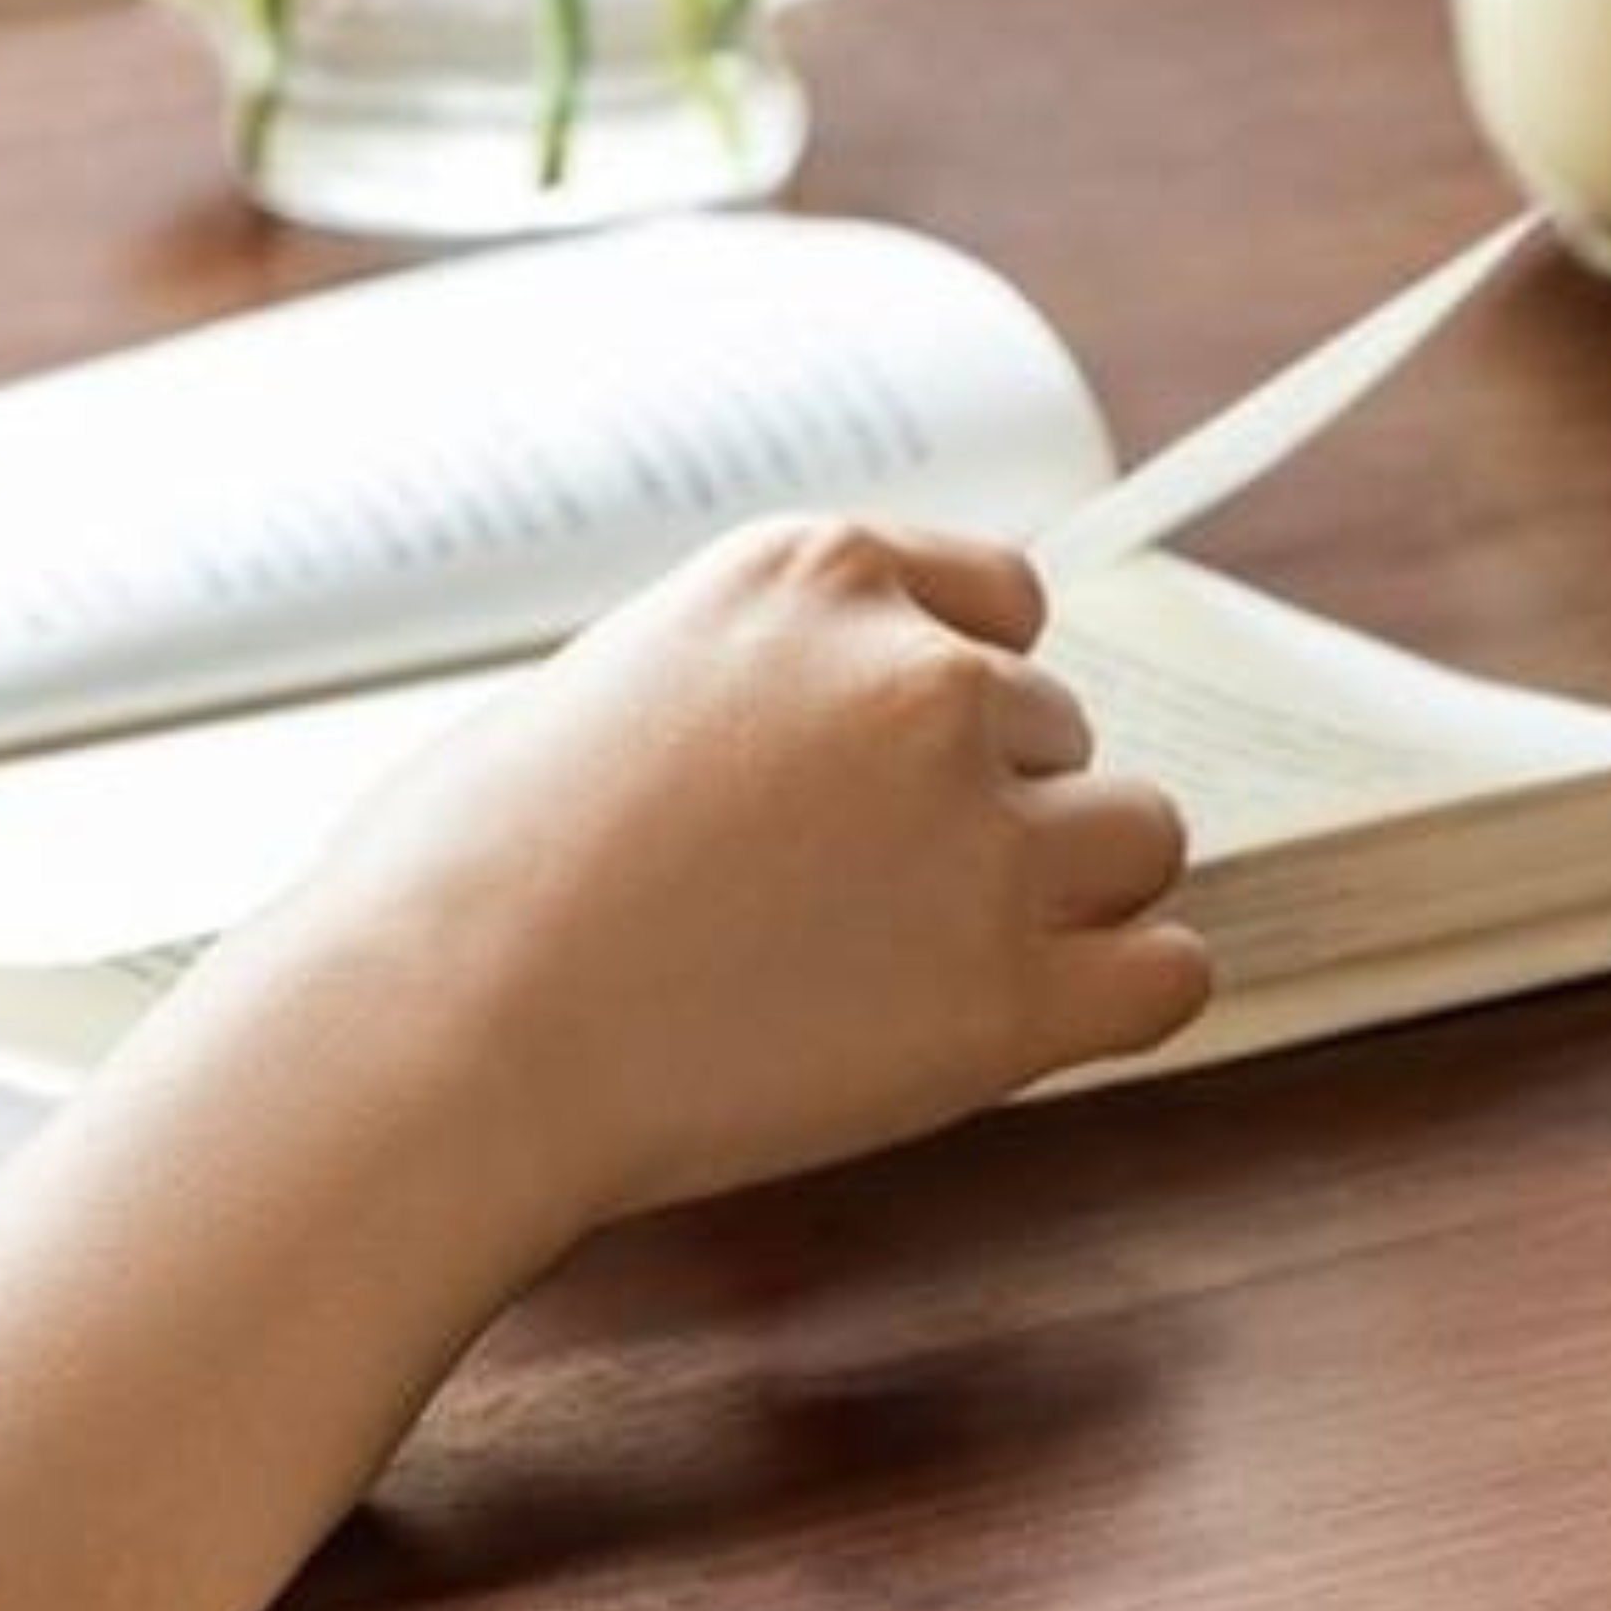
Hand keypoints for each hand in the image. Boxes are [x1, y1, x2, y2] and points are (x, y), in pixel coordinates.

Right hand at [0, 508, 1201, 1610]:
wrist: (439, 1035)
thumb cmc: (456, 885)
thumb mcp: (603, 688)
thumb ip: (749, 690)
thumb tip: (801, 752)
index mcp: (816, 576)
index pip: (999, 602)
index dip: (955, 702)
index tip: (895, 778)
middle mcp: (923, 679)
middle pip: (1055, 735)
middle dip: (983, 814)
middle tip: (852, 912)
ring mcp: (980, 834)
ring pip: (1135, 842)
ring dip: (1058, 901)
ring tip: (915, 974)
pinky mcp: (1009, 992)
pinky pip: (1170, 973)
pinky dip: (1117, 1001)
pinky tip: (1018, 1030)